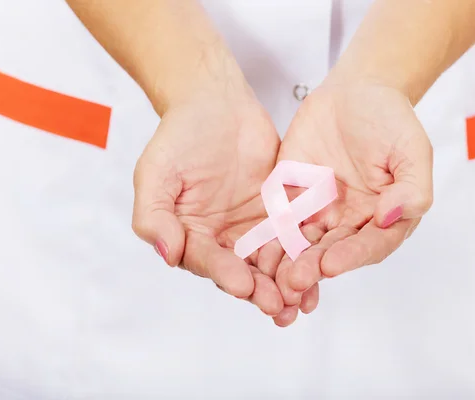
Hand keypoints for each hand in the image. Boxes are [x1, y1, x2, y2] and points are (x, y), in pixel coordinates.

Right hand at [131, 79, 285, 315]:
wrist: (216, 103)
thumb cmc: (180, 136)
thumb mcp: (156, 173)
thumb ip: (154, 215)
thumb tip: (167, 254)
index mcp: (191, 235)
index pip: (208, 261)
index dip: (225, 275)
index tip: (243, 286)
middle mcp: (223, 238)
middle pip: (242, 271)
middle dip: (260, 291)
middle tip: (278, 307)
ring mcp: (253, 227)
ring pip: (271, 262)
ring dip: (286, 283)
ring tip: (302, 302)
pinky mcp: (280, 213)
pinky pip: (294, 236)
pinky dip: (306, 254)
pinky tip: (321, 268)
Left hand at [273, 82, 432, 325]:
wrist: (355, 92)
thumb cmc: (390, 118)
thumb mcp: (412, 149)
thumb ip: (411, 187)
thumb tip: (391, 216)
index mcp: (384, 217)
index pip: (370, 245)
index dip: (351, 257)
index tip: (331, 265)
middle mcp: (351, 221)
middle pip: (332, 251)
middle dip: (313, 267)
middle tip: (294, 281)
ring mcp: (319, 211)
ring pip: (302, 243)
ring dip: (288, 261)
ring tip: (272, 276)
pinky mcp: (292, 197)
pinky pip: (278, 219)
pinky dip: (268, 237)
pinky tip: (254, 251)